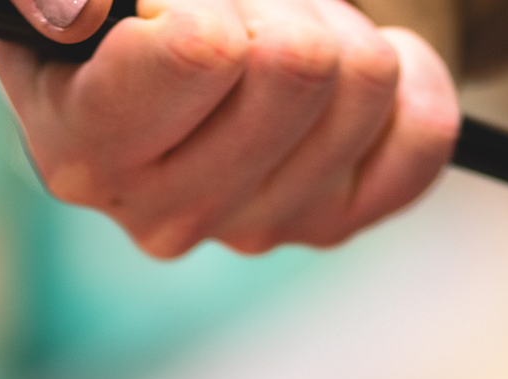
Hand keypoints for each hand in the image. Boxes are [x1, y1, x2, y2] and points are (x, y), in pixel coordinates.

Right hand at [0, 0, 459, 256]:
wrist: (168, 38)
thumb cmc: (126, 7)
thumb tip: (85, 13)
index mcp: (85, 146)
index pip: (204, 50)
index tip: (186, 2)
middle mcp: (162, 212)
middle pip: (299, 62)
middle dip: (283, 1)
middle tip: (249, 6)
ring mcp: (252, 228)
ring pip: (365, 83)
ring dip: (337, 26)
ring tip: (283, 27)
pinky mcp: (328, 226)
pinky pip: (423, 133)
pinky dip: (409, 77)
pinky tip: (353, 72)